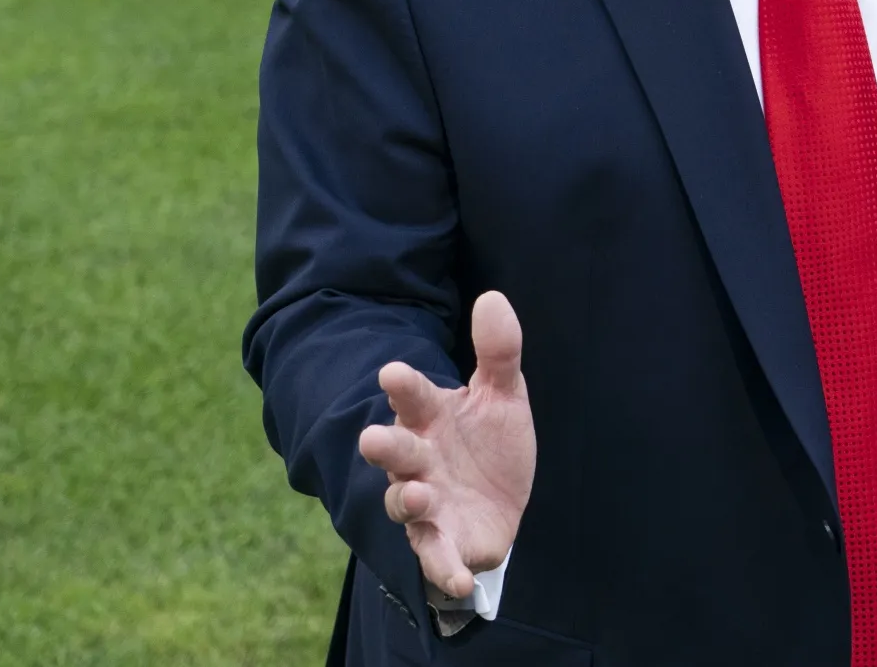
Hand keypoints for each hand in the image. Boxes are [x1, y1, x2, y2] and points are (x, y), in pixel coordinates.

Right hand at [358, 291, 535, 597]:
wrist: (500, 503)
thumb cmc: (490, 442)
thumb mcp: (503, 396)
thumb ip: (498, 352)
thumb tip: (493, 297)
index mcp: (431, 418)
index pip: (413, 398)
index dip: (403, 386)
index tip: (393, 373)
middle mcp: (420, 460)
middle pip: (396, 451)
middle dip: (385, 446)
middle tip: (374, 438)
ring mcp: (427, 503)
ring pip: (405, 503)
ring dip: (408, 500)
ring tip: (419, 494)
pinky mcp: (442, 542)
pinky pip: (436, 557)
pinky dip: (443, 569)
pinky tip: (457, 580)